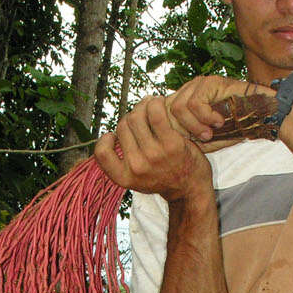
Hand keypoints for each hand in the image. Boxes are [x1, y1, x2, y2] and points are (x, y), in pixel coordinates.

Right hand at [93, 96, 213, 203]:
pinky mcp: (171, 144)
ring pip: (136, 117)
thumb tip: (112, 134)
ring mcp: (154, 155)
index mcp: (124, 177)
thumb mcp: (136, 179)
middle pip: (123, 126)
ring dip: (143, 106)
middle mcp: (137, 167)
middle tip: (141, 115)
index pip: (101, 152)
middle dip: (131, 117)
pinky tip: (158, 103)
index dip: (105, 139)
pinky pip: (155, 113)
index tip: (114, 136)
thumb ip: (122, 162)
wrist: (191, 189)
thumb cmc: (162, 178)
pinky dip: (155, 103)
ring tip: (151, 105)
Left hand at [166, 75, 272, 143]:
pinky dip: (206, 118)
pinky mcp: (208, 82)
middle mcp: (187, 90)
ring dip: (195, 126)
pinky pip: (194, 104)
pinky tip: (219, 122)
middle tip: (204, 138)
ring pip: (178, 108)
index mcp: (183, 102)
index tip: (189, 143)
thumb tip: (162, 142)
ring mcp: (197, 84)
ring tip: (210, 132)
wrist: (258, 118)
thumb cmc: (231, 128)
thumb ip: (183, 136)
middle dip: (182, 130)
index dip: (168, 131)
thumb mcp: (202, 137)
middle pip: (165, 112)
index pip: (160, 115)